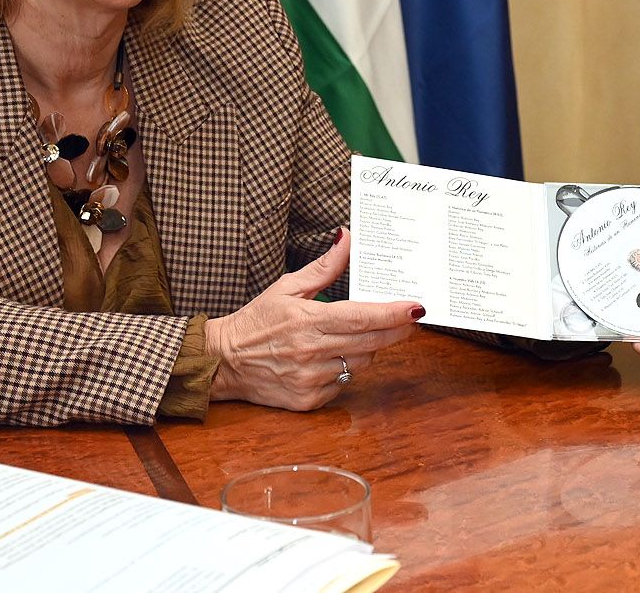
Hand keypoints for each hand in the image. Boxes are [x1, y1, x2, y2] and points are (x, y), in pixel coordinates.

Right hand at [204, 229, 419, 410]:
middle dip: (396, 330)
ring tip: (360, 336)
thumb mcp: (286, 286)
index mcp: (308, 321)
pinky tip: (333, 358)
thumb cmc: (256, 320)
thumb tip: (347, 238)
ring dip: (369, 349)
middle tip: (410, 319)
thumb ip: (324, 267)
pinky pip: (344, 384)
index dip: (393, 314)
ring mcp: (310, 379)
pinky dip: (346, 371)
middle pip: (371, 343)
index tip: (416, 308)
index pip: (362, 318)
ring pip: (361, 365)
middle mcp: (311, 352)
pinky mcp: (308, 401)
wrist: (223, 361)